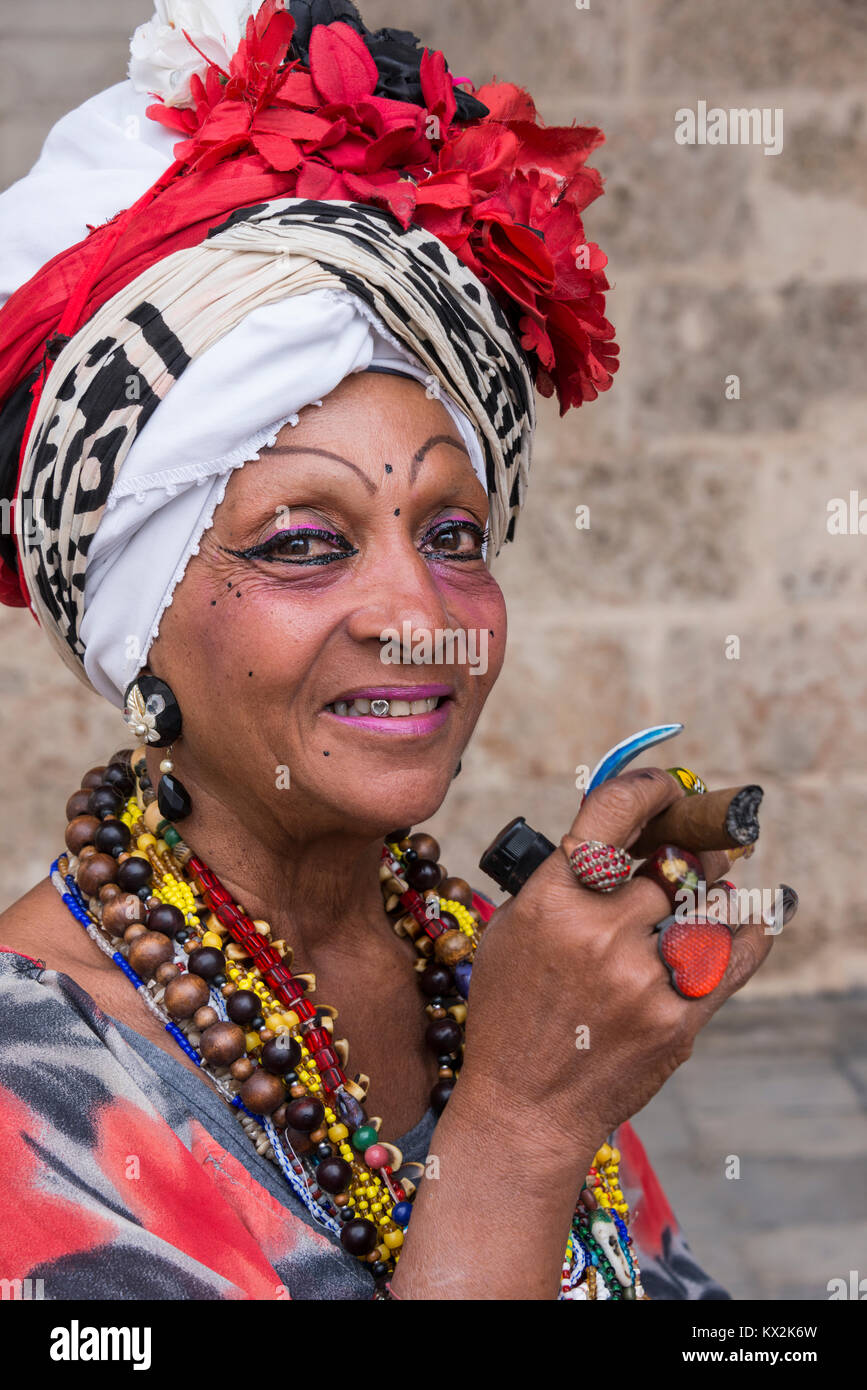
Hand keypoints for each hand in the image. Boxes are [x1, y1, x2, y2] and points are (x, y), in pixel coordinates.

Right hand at [460, 767, 781, 1157]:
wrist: (526, 1108)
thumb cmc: (511, 1014)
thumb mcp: (510, 932)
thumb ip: (560, 882)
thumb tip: (622, 837)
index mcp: (549, 902)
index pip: (611, 815)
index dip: (647, 792)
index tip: (666, 791)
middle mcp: (598, 933)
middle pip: (671, 864)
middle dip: (689, 852)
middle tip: (697, 849)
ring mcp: (640, 978)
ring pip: (706, 908)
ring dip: (716, 892)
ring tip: (715, 885)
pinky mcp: (675, 1020)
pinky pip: (733, 960)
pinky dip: (752, 931)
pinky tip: (764, 911)